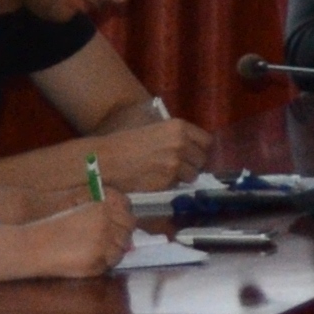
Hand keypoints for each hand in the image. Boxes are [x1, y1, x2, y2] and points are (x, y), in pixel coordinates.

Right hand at [29, 194, 135, 277]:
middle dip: (120, 241)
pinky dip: (102, 265)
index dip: (125, 226)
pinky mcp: (97, 259)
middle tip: (105, 245)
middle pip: (128, 235)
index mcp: (101, 209)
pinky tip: (87, 261)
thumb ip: (103, 221)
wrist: (34, 245)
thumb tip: (126, 237)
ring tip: (92, 254)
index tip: (120, 231)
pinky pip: (108, 265)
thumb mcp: (80, 215)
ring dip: (111, 254)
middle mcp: (106, 223)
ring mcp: (103, 242)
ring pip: (120, 252)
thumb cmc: (53, 230)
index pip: (129, 217)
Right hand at [86, 119, 211, 191]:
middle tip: (178, 165)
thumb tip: (193, 148)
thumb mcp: (155, 129)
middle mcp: (181, 144)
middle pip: (202, 160)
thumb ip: (176, 136)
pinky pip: (177, 186)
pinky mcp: (167, 182)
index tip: (193, 153)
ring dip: (183, 177)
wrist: (106, 159)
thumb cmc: (127, 142)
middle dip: (192, 164)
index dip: (199, 149)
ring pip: (192, 175)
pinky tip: (155, 179)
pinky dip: (170, 185)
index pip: (206, 141)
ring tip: (165, 173)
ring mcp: (175, 164)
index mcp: (179, 127)